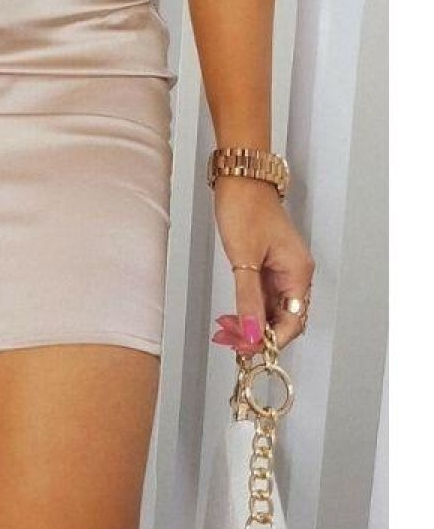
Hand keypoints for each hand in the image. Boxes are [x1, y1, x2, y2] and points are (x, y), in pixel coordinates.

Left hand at [210, 175, 314, 354]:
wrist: (239, 179)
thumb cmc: (246, 208)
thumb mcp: (244, 258)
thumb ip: (248, 299)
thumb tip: (252, 334)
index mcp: (298, 272)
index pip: (293, 322)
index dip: (271, 340)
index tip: (248, 350)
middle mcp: (295, 273)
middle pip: (285, 318)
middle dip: (261, 335)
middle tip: (234, 345)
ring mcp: (281, 268)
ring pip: (273, 308)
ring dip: (254, 323)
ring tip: (230, 333)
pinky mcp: (267, 263)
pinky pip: (263, 294)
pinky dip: (250, 307)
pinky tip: (235, 315)